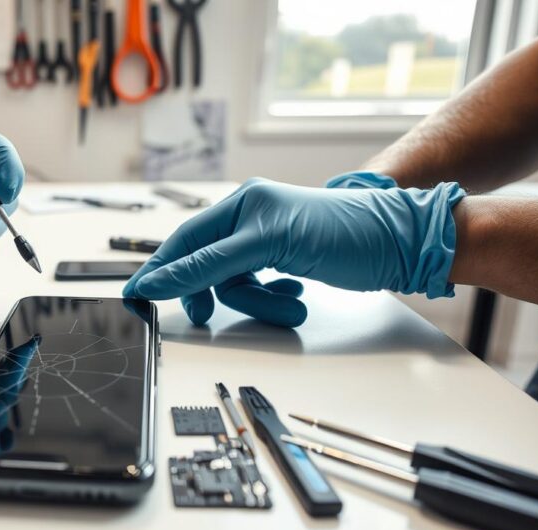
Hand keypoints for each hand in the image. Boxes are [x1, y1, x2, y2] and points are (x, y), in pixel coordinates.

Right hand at [122, 175, 465, 326]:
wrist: (402, 245)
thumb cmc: (345, 233)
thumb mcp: (269, 246)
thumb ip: (209, 264)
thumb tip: (160, 279)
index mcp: (242, 203)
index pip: (185, 241)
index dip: (160, 271)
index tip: (135, 296)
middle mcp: (251, 216)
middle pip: (209, 266)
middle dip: (221, 294)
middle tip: (209, 317)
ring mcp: (269, 238)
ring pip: (236, 282)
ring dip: (257, 303)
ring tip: (290, 309)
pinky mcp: (287, 257)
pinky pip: (260, 285)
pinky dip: (273, 300)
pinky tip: (296, 299)